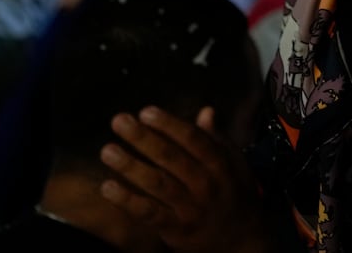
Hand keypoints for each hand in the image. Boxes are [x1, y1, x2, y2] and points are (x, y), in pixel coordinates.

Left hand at [100, 106, 273, 252]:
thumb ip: (217, 139)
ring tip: (108, 151)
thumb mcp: (236, 164)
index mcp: (220, 164)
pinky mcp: (177, 229)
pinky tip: (108, 187)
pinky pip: (149, 213)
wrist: (243, 241)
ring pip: (157, 183)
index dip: (169, 124)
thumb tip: (206, 111)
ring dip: (131, 166)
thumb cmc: (236, 195)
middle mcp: (206, 184)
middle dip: (143, 138)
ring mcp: (191, 207)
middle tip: (119, 121)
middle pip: (171, 157)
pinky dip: (128, 201)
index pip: (193, 139)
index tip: (146, 111)